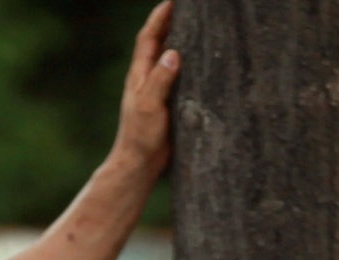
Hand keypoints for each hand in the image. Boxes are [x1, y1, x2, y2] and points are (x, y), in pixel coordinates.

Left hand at [111, 1, 179, 173]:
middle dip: (169, 24)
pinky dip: (186, 66)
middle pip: (158, 44)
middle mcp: (147, 79)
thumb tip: (173, 52)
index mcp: (140, 75)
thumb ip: (160, 79)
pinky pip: (178, 78)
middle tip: (186, 10)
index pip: (149, 38)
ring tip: (195, 28)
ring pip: (168, 60)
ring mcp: (157, 92)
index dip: (159, 18)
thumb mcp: (149, 106)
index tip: (171, 2)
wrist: (139, 164)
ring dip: (178, 42)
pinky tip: (199, 65)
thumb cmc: (140, 137)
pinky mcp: (167, 105)